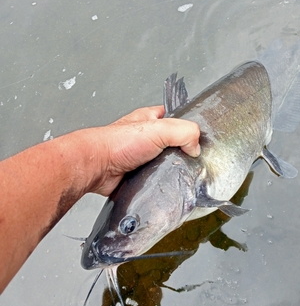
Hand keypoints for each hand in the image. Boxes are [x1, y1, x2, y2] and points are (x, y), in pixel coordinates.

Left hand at [84, 105, 200, 195]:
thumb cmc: (116, 143)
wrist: (96, 167)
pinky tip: (163, 186)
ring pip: (165, 165)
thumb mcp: (159, 128)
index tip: (197, 139)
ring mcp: (140, 158)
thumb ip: (184, 132)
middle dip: (181, 154)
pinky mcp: (136, 176)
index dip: (188, 128)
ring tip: (176, 175)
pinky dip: (159, 185)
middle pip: (173, 145)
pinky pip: (154, 181)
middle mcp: (145, 138)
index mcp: (150, 120)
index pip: (176, 119)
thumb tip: (196, 147)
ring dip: (170, 171)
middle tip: (188, 161)